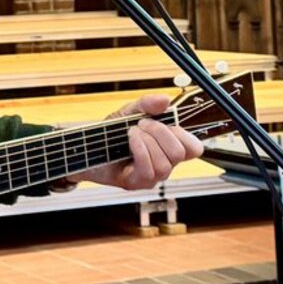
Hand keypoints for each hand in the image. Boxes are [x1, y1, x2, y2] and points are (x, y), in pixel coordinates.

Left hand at [69, 94, 204, 189]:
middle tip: (143, 124)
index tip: (166, 121)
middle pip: (180, 153)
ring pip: (165, 164)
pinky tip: (130, 141)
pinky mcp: (138, 183)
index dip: (185, 135)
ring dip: (147, 141)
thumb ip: (147, 104)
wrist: (88, 148)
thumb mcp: (129, 111)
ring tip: (132, 132)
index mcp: (168, 147)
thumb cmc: (111, 133)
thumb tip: (165, 100)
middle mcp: (165, 164)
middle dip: (161, 132)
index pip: (194, 149)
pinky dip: (140, 150)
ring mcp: (152, 176)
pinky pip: (149, 170)